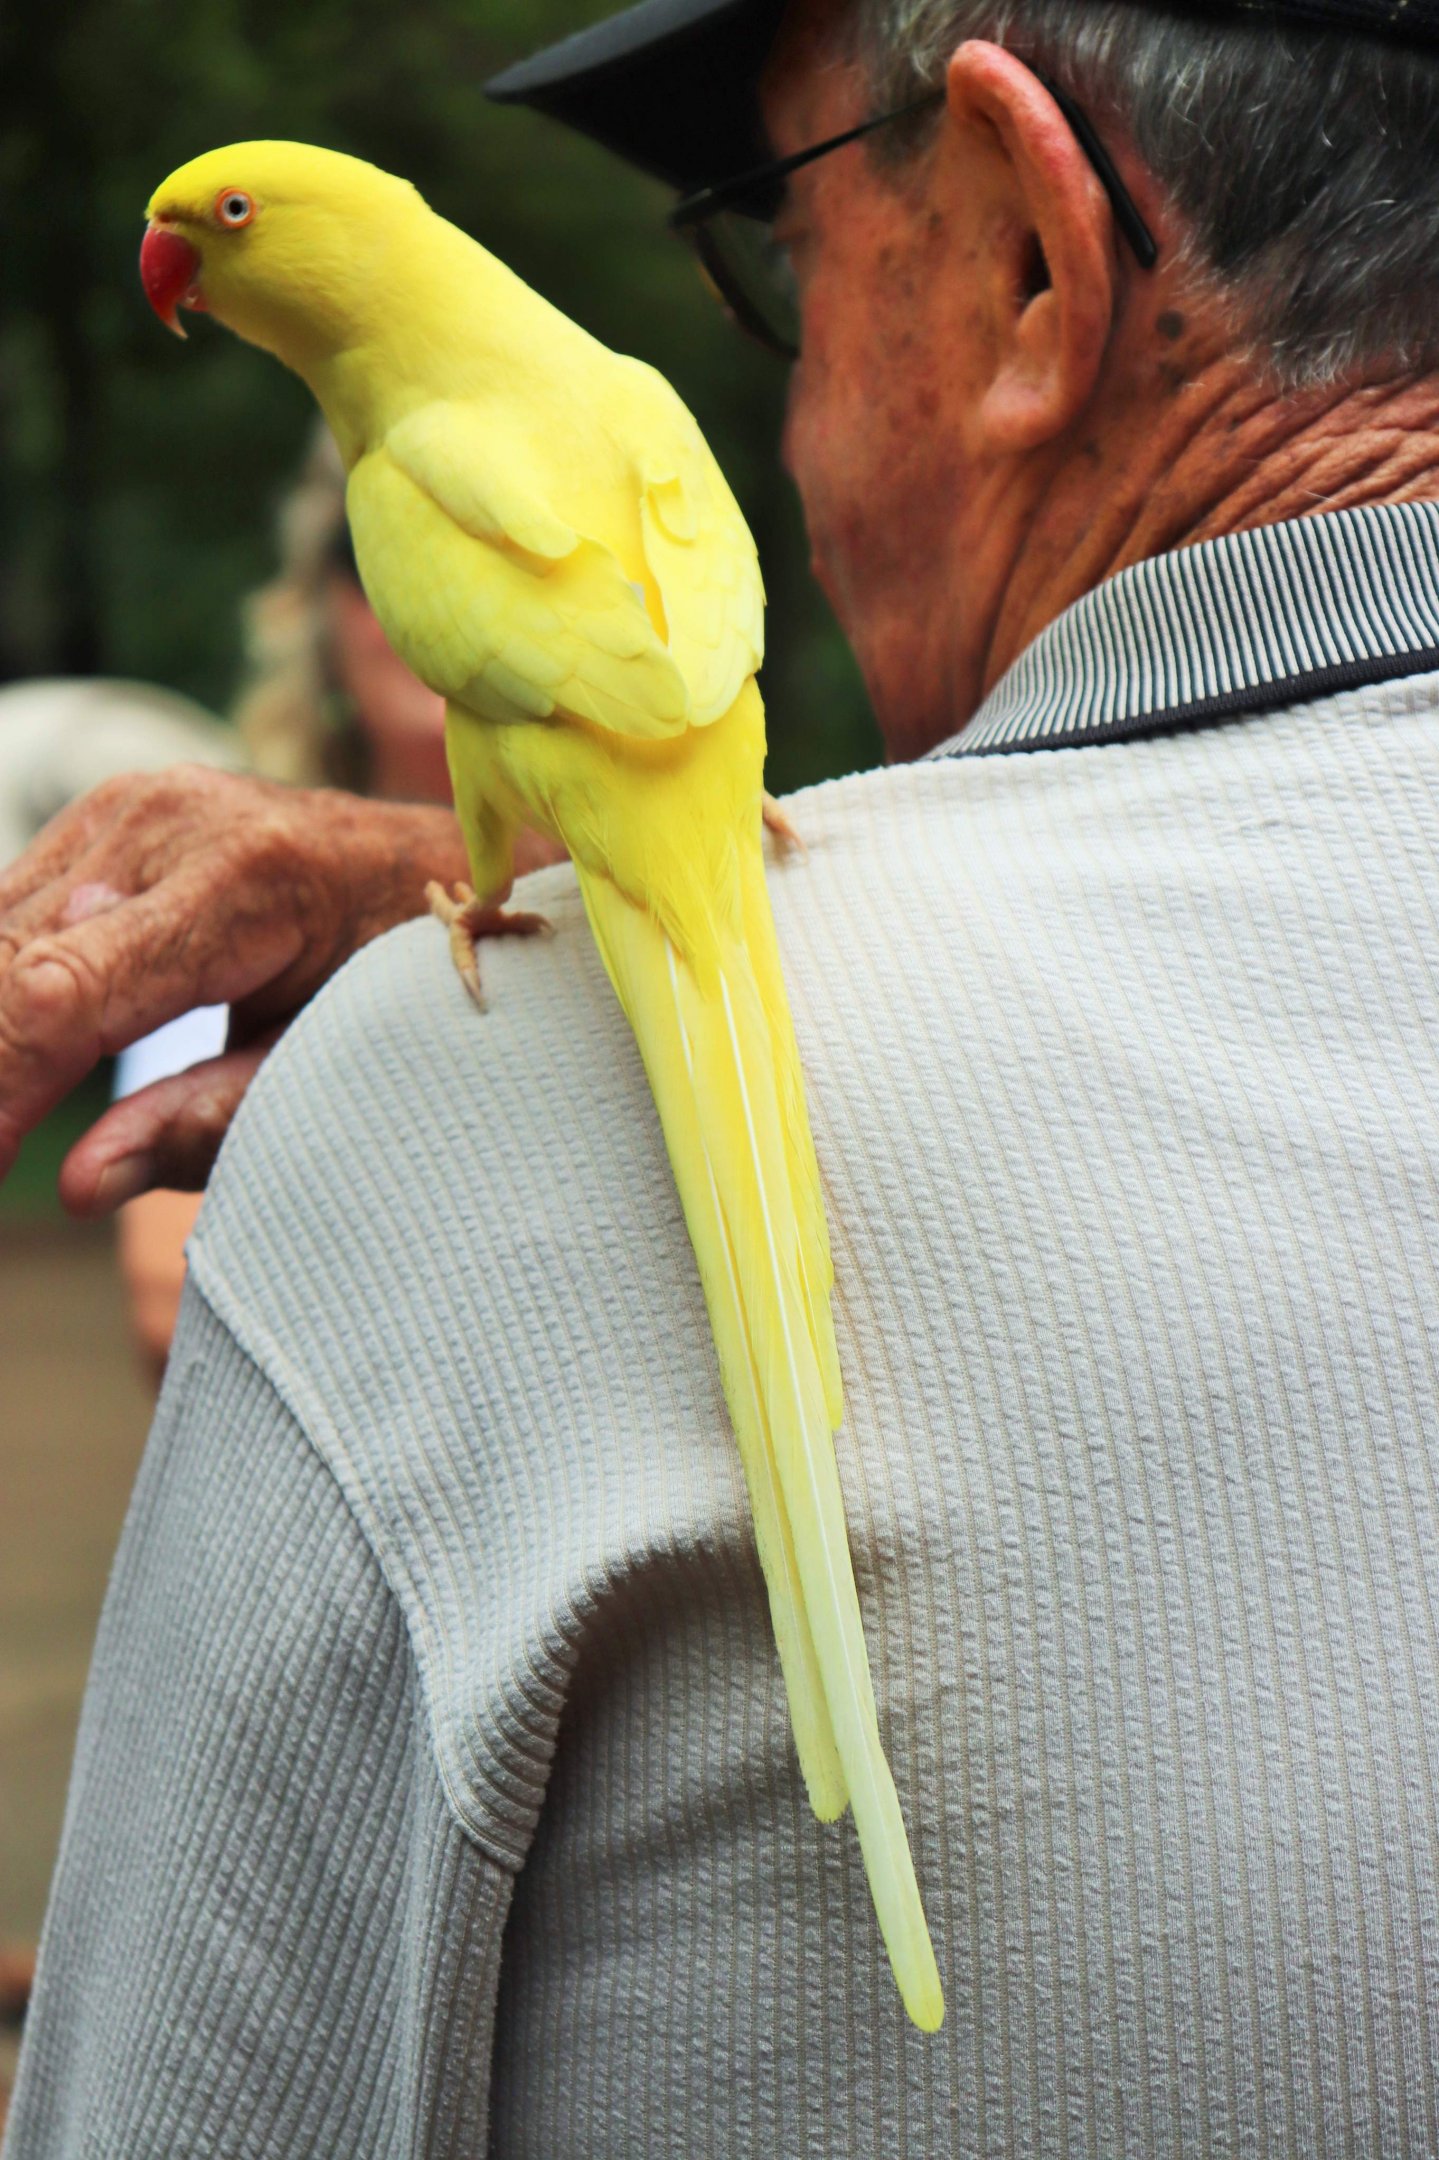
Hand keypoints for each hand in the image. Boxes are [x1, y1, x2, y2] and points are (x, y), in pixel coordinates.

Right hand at [0, 766, 472, 1212]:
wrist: (445, 866)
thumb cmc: (402, 975)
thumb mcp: (326, 1060)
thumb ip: (206, 1122)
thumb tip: (83, 1185)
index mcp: (245, 879)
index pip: (66, 994)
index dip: (2, 1086)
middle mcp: (172, 821)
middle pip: (12, 957)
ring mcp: (133, 807)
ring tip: (12, 1122)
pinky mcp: (108, 814)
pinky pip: (15, 907)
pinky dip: (4, 985)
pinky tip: (19, 1060)